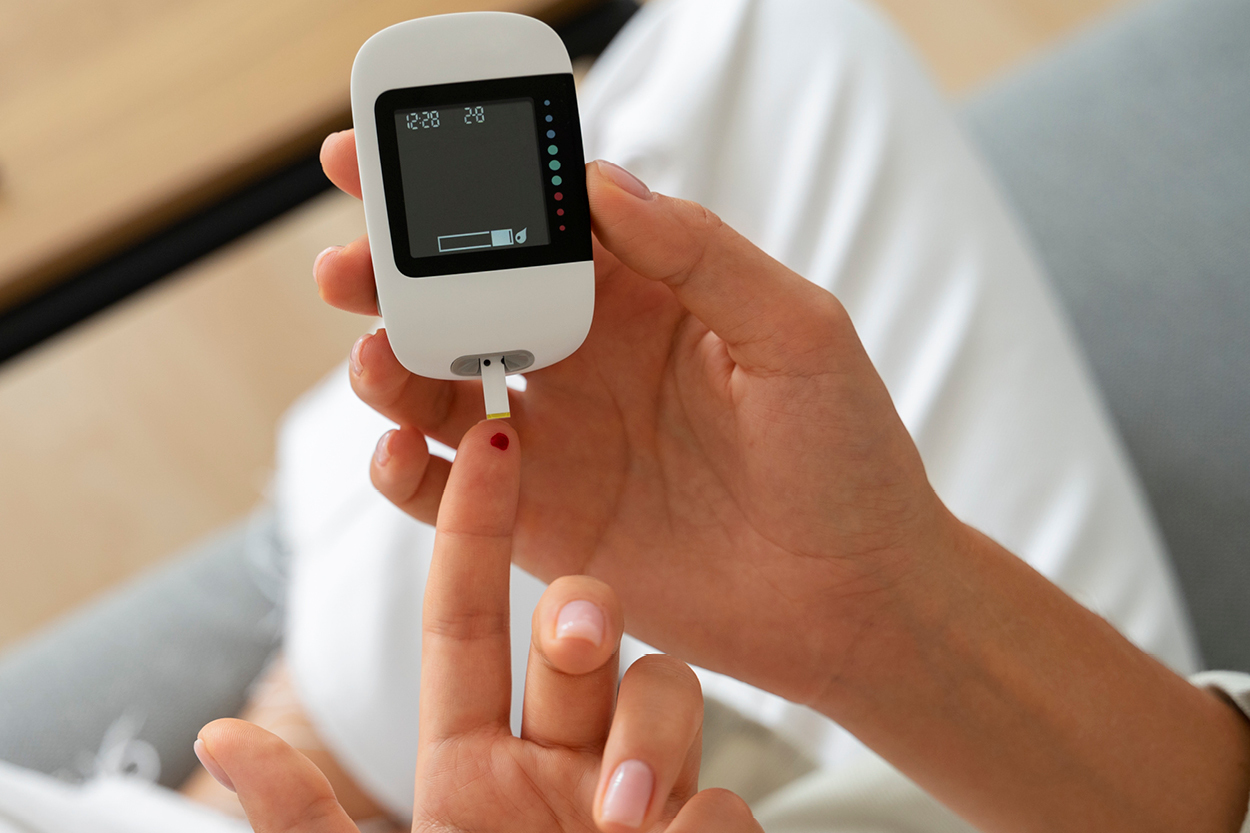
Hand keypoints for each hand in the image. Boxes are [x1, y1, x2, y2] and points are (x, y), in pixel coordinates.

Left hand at [195, 421, 762, 832]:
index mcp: (469, 766)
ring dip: (649, 746)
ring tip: (625, 832)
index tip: (490, 441)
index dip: (474, 529)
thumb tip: (220, 737)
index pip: (471, 621)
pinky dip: (700, 825)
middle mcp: (558, 769)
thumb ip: (310, 826)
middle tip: (577, 635)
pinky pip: (719, 795)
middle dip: (586, 619)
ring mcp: (634, 805)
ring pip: (665, 698)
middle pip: (588, 640)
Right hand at [317, 131, 951, 706]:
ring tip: (376, 356)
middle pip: (464, 299)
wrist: (852, 597)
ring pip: (437, 387)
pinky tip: (398, 447)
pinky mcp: (538, 519)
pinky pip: (445, 488)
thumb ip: (701, 255)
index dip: (466, 190)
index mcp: (643, 295)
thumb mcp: (797, 335)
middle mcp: (585, 359)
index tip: (395, 159)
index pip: (538, 225)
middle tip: (347, 264)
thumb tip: (602, 182)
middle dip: (395, 274)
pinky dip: (402, 466)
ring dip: (389, 365)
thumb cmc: (846, 456)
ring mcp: (556, 439)